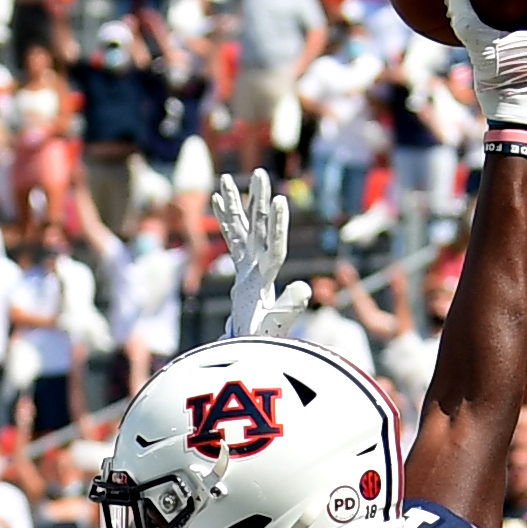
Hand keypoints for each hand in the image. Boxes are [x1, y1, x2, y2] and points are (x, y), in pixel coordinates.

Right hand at [211, 168, 305, 339]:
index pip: (274, 248)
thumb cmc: (261, 343)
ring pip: (242, 229)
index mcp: (266, 281)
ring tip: (227, 178)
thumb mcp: (273, 328)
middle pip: (259, 229)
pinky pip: (231, 240)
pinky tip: (219, 201)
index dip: (276, 226)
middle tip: (260, 173)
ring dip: (238, 204)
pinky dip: (225, 221)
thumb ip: (289, 308)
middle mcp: (259, 268)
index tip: (278, 202)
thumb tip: (306, 286)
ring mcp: (250, 268)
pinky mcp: (241, 273)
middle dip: (258, 201)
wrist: (253, 354)